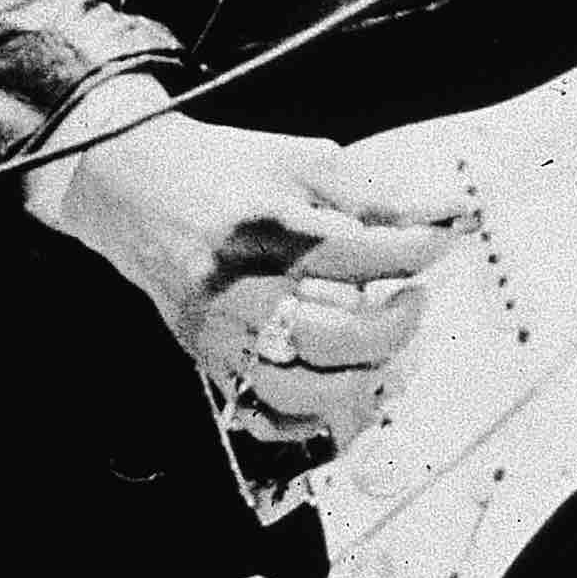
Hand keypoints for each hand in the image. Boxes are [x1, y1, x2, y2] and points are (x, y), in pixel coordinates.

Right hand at [36, 75, 468, 444]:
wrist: (129, 186)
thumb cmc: (223, 169)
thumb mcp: (300, 160)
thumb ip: (374, 194)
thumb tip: (447, 214)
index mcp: (263, 225)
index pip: (358, 253)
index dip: (417, 252)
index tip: (446, 242)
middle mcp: (236, 286)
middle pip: (331, 334)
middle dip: (394, 325)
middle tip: (414, 299)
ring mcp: (218, 332)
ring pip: (300, 389)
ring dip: (360, 377)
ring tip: (384, 347)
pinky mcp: (206, 359)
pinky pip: (264, 413)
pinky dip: (309, 417)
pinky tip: (337, 385)